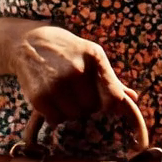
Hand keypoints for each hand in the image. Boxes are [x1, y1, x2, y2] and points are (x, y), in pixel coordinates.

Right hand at [7, 25, 136, 127]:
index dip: (112, 106)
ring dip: (70, 110)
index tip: (106, 107)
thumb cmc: (65, 49)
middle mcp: (77, 70)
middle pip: (93, 108)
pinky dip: (54, 114)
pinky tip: (50, 98)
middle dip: (87, 104)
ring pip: (74, 115)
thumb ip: (110, 79)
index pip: (113, 96)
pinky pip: (56, 119)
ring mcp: (57, 83)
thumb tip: (134, 99)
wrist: (28, 42)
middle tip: (76, 91)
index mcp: (94, 57)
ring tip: (62, 93)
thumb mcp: (90, 54)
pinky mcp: (40, 96)